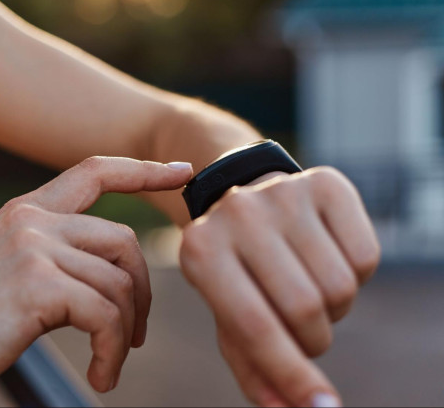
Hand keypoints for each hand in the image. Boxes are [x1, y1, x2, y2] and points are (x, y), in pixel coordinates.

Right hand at [0, 157, 192, 397]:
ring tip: (109, 362)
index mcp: (27, 210)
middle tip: (135, 334)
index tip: (183, 170)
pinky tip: (99, 376)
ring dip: (125, 333)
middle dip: (141, 291)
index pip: (95, 172)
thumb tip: (113, 269)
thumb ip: (53, 252)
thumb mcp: (10, 267)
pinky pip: (105, 316)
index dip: (143, 168)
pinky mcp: (37, 285)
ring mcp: (34, 248)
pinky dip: (112, 352)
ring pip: (120, 284)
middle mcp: (32, 219)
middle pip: (124, 242)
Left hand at [179, 167, 380, 406]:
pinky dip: (356, 275)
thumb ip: (252, 365)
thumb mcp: (226, 312)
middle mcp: (239, 213)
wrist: (244, 197)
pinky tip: (325, 259)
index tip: (321, 407)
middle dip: (313, 340)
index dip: (292, 373)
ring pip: (340, 286)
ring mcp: (283, 193)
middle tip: (302, 332)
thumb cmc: (234, 269)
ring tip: (307, 290)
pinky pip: (366, 257)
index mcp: (201, 249)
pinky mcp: (327, 182)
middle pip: (305, 308)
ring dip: (334, 310)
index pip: (254, 325)